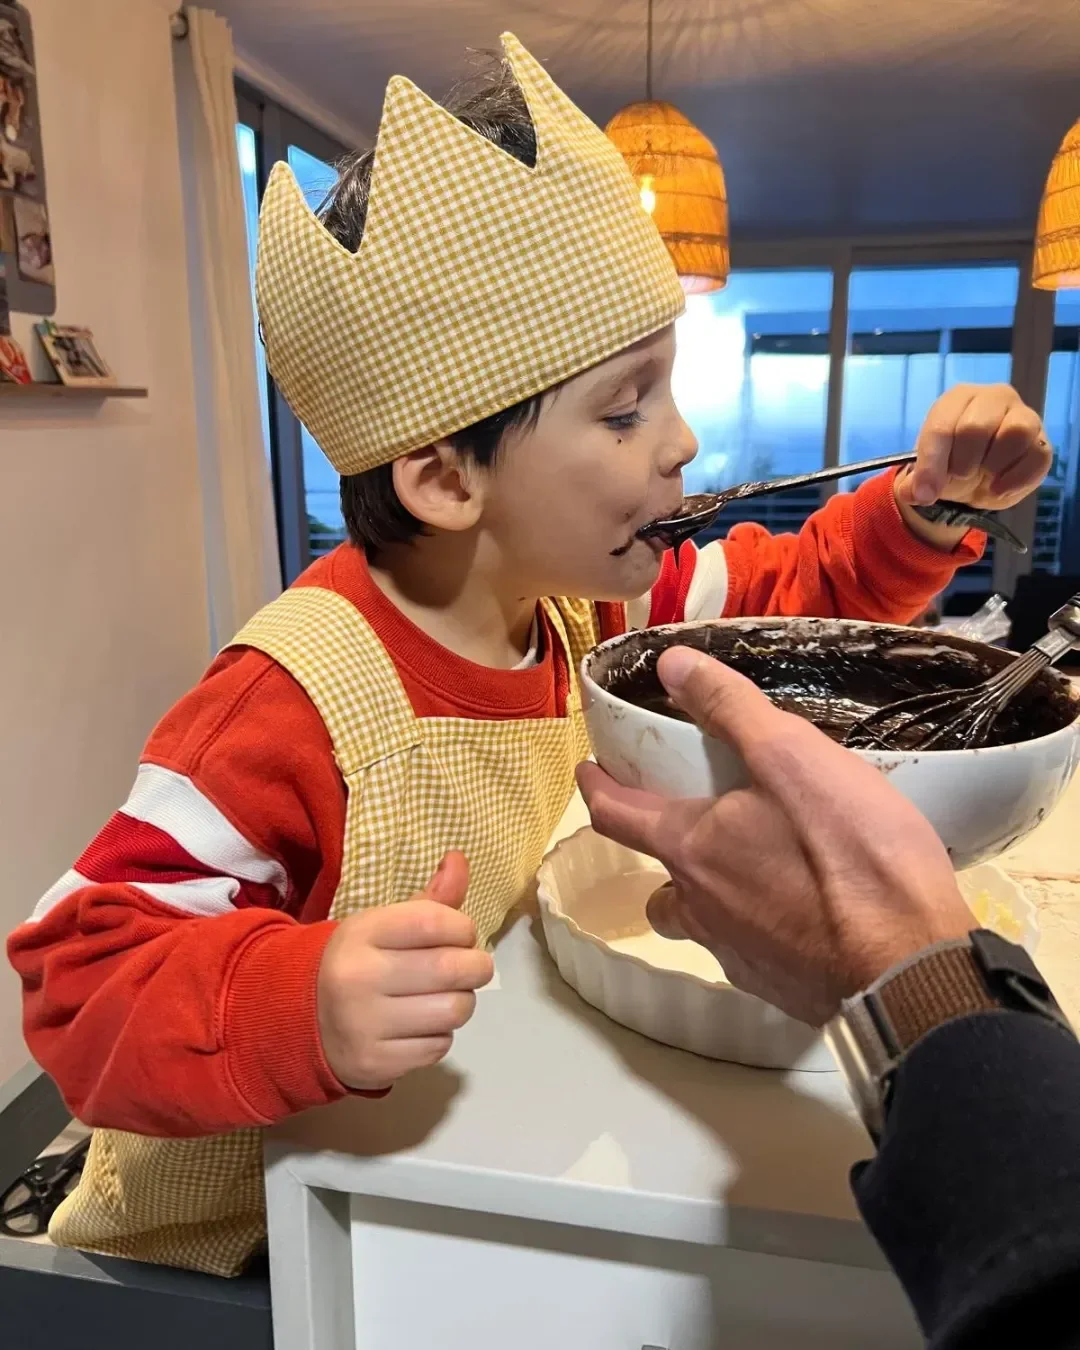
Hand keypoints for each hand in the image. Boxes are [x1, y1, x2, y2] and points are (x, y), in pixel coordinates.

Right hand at [316, 852, 492, 1089]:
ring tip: (448, 996)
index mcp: (362, 934)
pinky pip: (438, 1047)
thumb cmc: (358, 963)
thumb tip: (459, 859)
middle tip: (473, 967)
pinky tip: (422, 1025)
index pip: (433, 921)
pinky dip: (441, 1035)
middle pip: (450, 969)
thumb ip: (429, 899)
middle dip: (476, 967)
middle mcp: (359, 978)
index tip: (463, 934)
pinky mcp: (375, 1064)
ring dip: (462, 1002)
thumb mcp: (383, 926)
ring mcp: (365, 1025)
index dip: (463, 927)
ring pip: (452, 1011)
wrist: (299, 1021)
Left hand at [577, 649, 974, 1025]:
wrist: (912, 967)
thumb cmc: (849, 855)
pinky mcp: (779, 986)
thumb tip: (671, 664)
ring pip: (699, 920)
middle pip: (659, 878)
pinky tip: (800, 909)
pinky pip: (748, 949)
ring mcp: (738, 955)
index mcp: (690, 849)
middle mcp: (700, 908)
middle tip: (688, 821)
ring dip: (706, 893)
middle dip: (662, 848)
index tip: (588, 770)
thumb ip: (729, 708)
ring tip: (748, 866)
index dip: (597, 787)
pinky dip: (759, 924)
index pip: (616, 815)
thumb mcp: (791, 756)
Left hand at [896, 383, 1050, 549]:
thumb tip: (917, 494)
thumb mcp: (926, 475)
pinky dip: (1016, 480)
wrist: (978, 478)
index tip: (926, 493)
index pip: (942, 427)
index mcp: (957, 399)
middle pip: (975, 428)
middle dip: (962, 464)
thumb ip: (914, 485)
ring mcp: (1023, 415)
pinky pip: (1038, 456)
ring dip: (993, 466)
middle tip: (960, 476)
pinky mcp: (1042, 441)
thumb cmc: (950, 464)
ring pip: (1014, 433)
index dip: (931, 465)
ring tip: (983, 477)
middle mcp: (993, 398)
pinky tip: (999, 488)